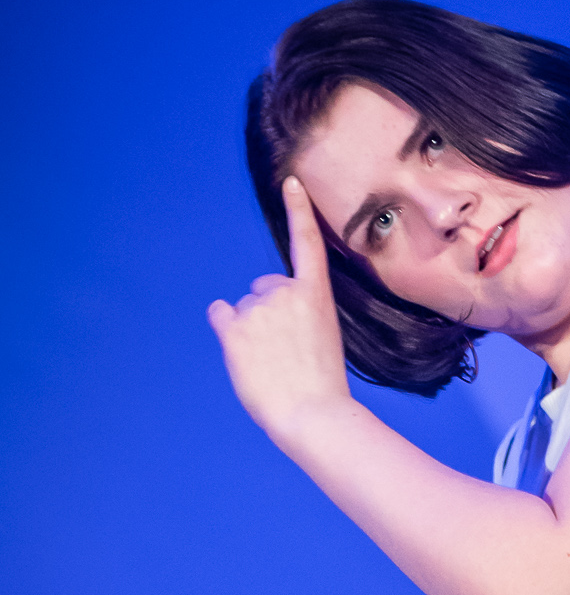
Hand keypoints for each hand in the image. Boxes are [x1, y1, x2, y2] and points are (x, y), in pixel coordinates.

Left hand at [207, 177, 350, 440]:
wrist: (312, 412)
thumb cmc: (322, 385)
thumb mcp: (323, 337)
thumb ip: (299, 314)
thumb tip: (260, 309)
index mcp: (316, 294)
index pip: (306, 242)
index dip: (299, 210)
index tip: (291, 181)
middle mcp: (284, 291)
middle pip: (265, 287)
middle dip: (269, 311)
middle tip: (285, 350)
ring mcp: (257, 308)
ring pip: (244, 307)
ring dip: (251, 329)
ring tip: (270, 362)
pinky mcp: (233, 328)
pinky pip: (221, 314)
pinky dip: (226, 327)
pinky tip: (243, 352)